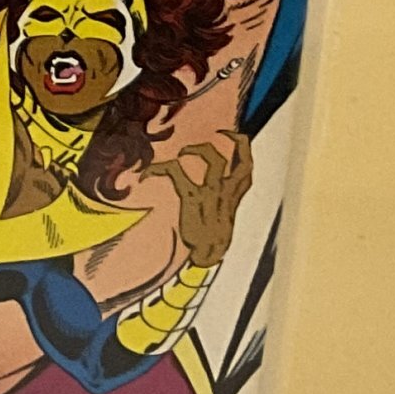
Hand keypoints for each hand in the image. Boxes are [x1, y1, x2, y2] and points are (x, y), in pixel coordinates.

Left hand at [147, 131, 254, 264]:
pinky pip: (177, 171)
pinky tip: (147, 173)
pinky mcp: (192, 198)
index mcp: (235, 195)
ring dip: (195, 149)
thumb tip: (210, 180)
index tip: (230, 135)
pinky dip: (158, 168)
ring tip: (182, 154)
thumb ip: (219, 196)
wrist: (204, 258)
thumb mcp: (221, 215)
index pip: (247, 164)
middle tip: (207, 136)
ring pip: (213, 158)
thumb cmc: (211, 237)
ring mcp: (211, 194)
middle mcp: (227, 191)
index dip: (240, 145)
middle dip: (222, 140)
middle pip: (235, 155)